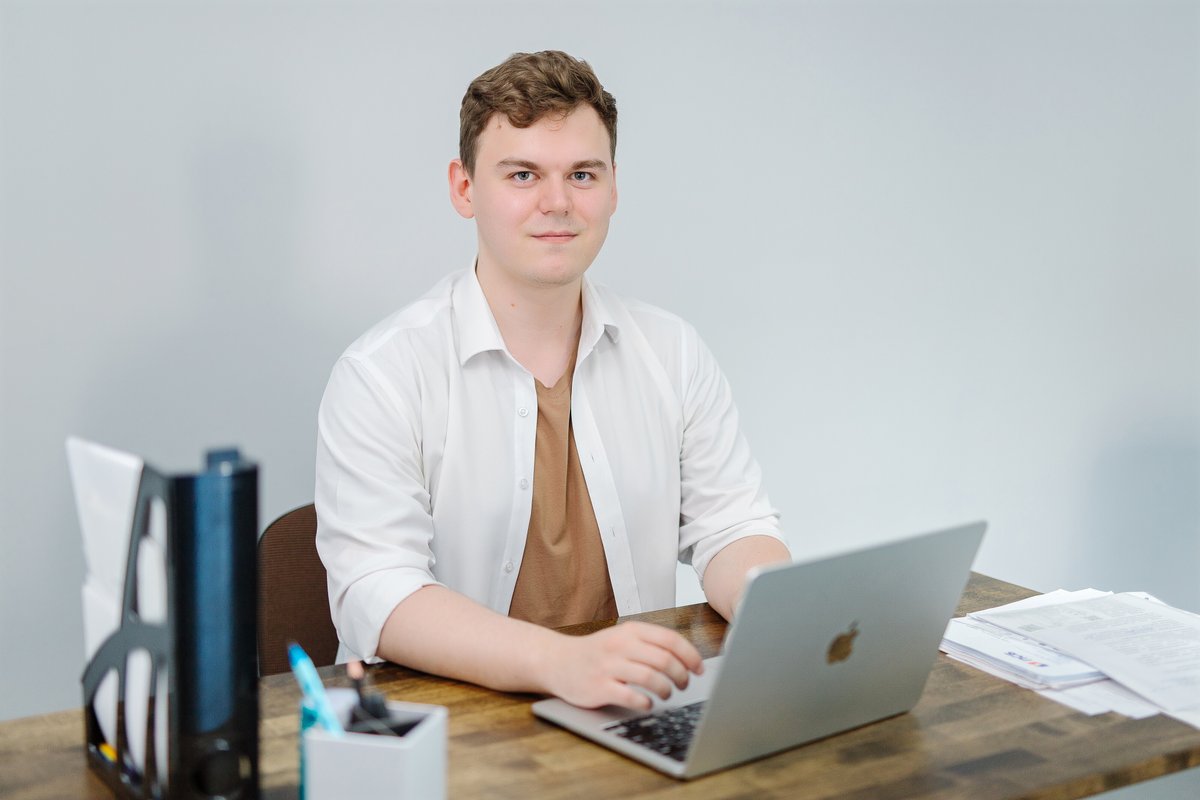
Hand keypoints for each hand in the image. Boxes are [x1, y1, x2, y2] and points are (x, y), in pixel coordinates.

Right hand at [540, 622, 703, 710]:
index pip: (670, 639)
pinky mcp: (599, 687)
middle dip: (682, 676)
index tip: (699, 669)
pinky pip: (631, 696)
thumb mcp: (622, 638)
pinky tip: (647, 704)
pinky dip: (645, 703)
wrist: (557, 661)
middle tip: (684, 684)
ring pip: (651, 678)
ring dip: (666, 689)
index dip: (690, 656)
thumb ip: (650, 644)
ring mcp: (609, 666)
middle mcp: (620, 645)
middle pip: (665, 660)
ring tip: (667, 694)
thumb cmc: (597, 652)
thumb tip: (687, 658)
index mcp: (630, 631)